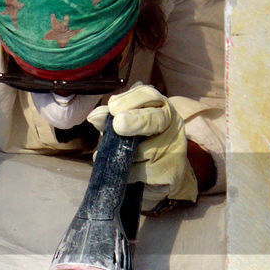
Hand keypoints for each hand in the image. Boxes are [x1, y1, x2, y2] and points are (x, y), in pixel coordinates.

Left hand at [88, 83, 197, 209]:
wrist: (166, 174)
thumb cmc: (142, 143)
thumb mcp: (126, 126)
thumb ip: (111, 119)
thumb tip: (95, 117)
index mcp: (161, 107)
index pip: (149, 96)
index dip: (129, 100)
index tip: (112, 108)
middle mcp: (173, 124)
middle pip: (156, 119)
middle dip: (136, 121)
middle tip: (118, 125)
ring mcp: (174, 148)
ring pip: (144, 151)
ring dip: (123, 154)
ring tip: (115, 156)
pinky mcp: (170, 171)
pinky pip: (141, 172)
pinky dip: (126, 172)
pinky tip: (122, 171)